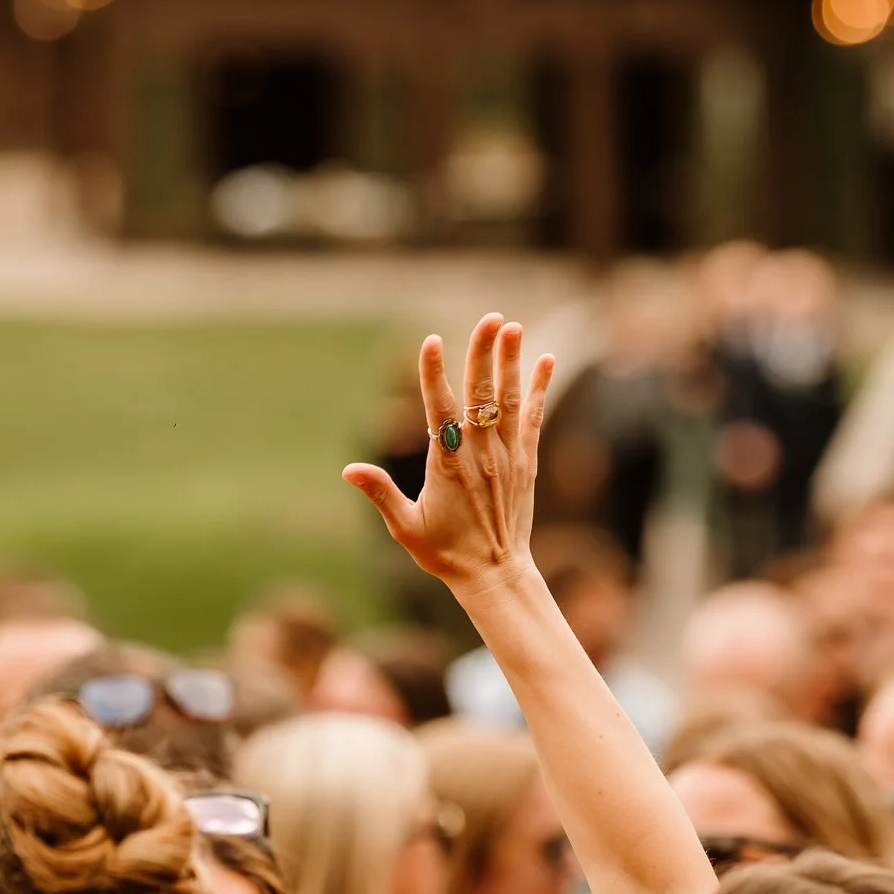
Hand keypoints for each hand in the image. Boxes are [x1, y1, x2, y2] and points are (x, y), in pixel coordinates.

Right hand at [344, 314, 554, 599]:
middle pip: (480, 395)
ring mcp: (507, 458)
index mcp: (448, 467)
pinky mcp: (526, 463)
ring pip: (509, 401)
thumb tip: (348, 470)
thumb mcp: (405, 527)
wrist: (495, 576)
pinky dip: (539, 389)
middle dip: (483, 353)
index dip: (434, 375)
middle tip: (488, 317)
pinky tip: (545, 360)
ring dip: (511, 361)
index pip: (440, 411)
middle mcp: (480, 457)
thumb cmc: (445, 553)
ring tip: (512, 326)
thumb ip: (380, 494)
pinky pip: (533, 419)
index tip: (432, 342)